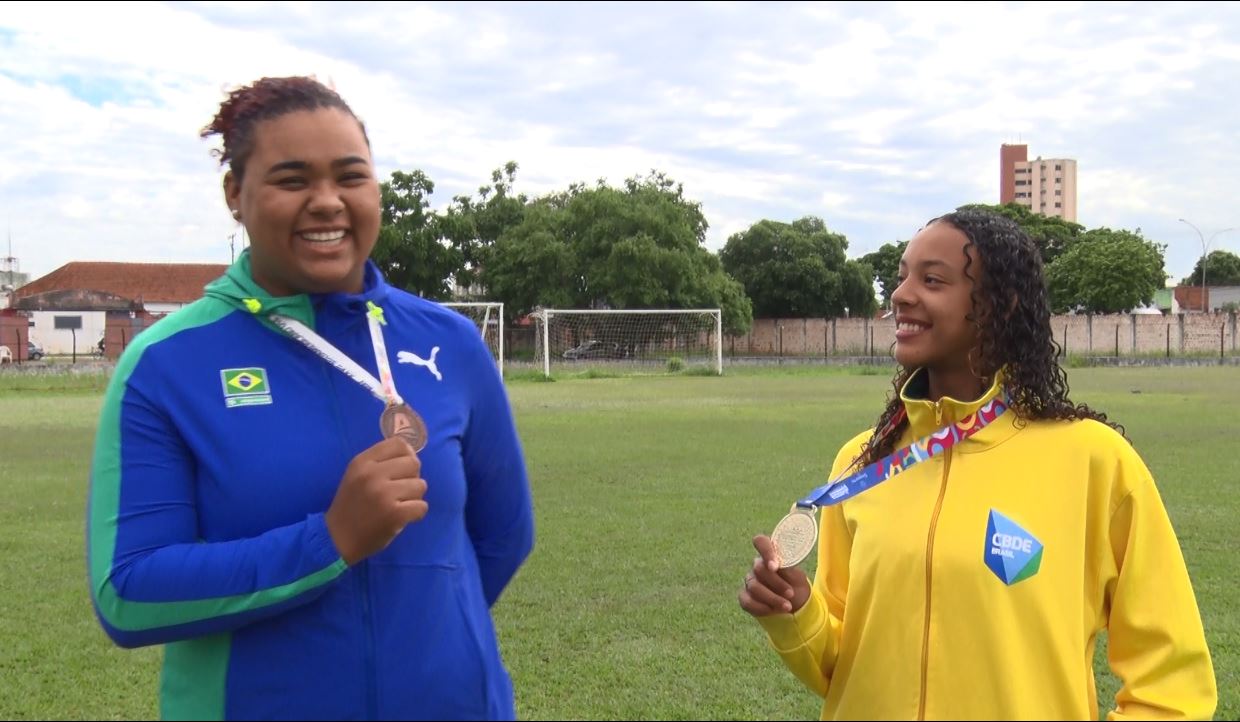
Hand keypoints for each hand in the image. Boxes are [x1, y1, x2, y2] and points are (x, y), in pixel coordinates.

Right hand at [325, 437, 427, 564]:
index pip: (399, 444)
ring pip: (421, 485)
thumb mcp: (357, 475)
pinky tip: (402, 517)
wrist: (337, 538)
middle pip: (414, 463)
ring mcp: (384, 494)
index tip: (402, 469)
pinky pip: (422, 506)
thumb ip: (381, 462)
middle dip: (412, 477)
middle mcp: (372, 474)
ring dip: (414, 497)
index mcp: (362, 462)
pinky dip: (416, 513)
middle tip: (400, 491)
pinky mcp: (395, 514)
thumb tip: (411, 453)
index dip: (407, 455)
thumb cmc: (351, 505)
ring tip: (399, 504)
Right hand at [738, 534, 811, 616]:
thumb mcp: (797, 576)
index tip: (774, 566)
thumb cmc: (796, 586)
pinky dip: (762, 608)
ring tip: (788, 606)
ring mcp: (750, 581)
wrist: (796, 607)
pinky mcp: (745, 597)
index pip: (761, 542)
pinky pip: (747, 601)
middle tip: (791, 593)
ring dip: (772, 598)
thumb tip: (777, 564)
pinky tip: (773, 611)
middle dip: (776, 583)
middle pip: (759, 569)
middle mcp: (757, 566)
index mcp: (771, 554)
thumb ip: (786, 568)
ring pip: (754, 586)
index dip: (766, 551)